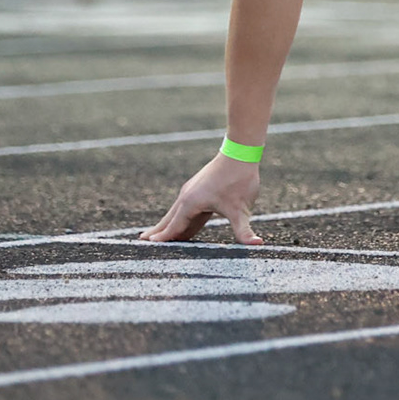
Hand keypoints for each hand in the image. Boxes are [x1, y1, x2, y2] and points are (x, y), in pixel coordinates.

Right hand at [141, 153, 263, 243]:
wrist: (240, 152)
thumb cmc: (238, 179)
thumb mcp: (241, 209)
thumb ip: (244, 230)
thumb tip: (258, 244)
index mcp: (191, 203)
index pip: (174, 226)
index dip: (163, 238)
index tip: (148, 247)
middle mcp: (187, 197)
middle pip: (169, 219)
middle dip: (157, 231)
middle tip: (140, 243)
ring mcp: (192, 192)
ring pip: (177, 214)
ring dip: (167, 226)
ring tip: (155, 238)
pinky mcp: (200, 190)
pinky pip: (187, 210)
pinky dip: (180, 220)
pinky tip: (182, 228)